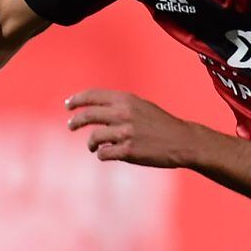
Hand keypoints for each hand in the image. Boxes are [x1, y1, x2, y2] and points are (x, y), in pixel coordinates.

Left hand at [64, 89, 198, 167]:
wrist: (182, 141)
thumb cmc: (159, 123)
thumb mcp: (140, 105)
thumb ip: (118, 104)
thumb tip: (92, 107)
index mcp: (126, 100)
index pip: (92, 95)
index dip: (77, 100)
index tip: (68, 105)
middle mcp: (124, 114)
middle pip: (87, 116)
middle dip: (75, 121)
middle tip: (70, 126)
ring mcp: (126, 133)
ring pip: (94, 137)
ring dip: (91, 143)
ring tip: (93, 146)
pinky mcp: (128, 151)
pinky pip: (104, 154)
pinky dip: (102, 154)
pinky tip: (107, 154)